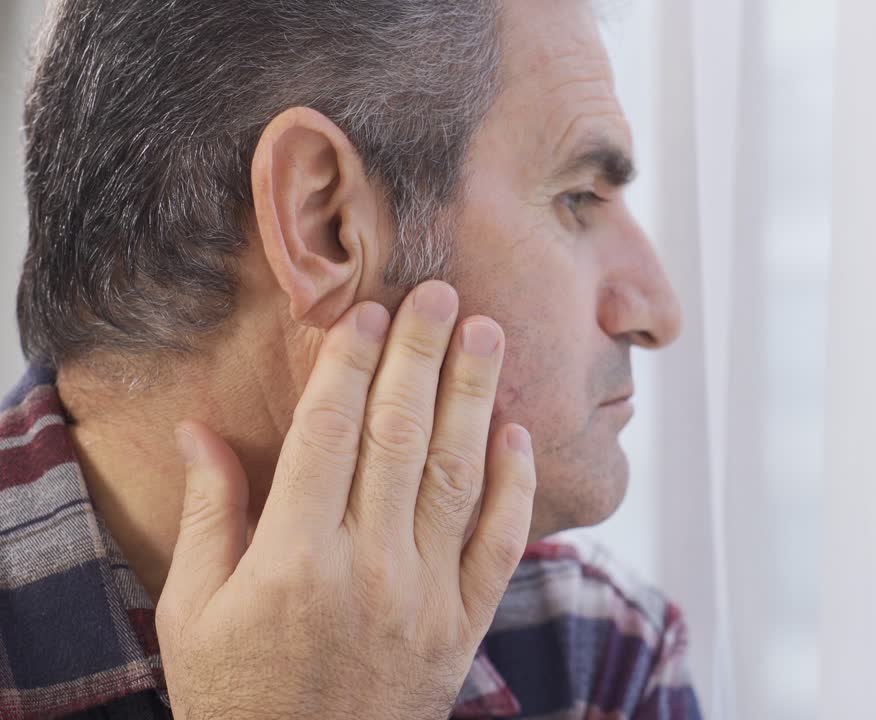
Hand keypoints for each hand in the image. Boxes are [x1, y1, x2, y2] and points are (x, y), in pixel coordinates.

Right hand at [155, 281, 534, 719]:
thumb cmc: (237, 699)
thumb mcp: (194, 612)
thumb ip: (209, 515)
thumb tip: (200, 430)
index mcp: (293, 559)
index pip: (330, 434)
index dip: (350, 364)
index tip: (365, 312)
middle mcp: (368, 568)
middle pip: (400, 437)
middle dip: (420, 356)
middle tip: (438, 292)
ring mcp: (426, 597)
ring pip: (457, 476)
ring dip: (475, 398)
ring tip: (487, 334)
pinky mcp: (463, 626)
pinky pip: (501, 545)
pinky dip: (515, 488)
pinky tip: (519, 434)